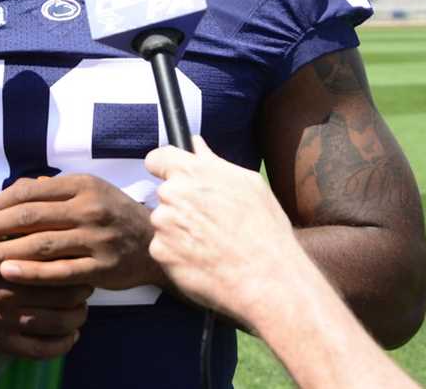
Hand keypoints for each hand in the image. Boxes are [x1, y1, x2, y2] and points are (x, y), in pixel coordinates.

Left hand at [0, 174, 162, 290]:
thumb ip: (50, 191)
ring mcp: (95, 239)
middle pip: (29, 218)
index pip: (31, 192)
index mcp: (82, 185)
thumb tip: (6, 194)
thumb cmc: (110, 214)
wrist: (154, 243)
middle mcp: (88, 209)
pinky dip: (32, 272)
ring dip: (2, 252)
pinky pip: (60, 271)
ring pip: (40, 245)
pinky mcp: (101, 268)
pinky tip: (7, 273)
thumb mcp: (86, 192)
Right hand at [0, 228, 90, 358]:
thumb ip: (5, 215)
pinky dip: (62, 344)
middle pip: (69, 293)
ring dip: (77, 318)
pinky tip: (67, 336)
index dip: (75, 260)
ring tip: (78, 312)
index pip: (59, 261)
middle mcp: (13, 289)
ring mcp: (7, 319)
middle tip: (82, 285)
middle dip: (82, 289)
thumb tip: (33, 189)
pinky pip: (43, 350)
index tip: (76, 258)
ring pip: (62, 323)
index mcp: (9, 258)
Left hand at [144, 136, 304, 323]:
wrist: (267, 280)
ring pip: (164, 222)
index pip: (157, 159)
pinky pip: (164, 248)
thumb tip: (195, 145)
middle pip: (165, 194)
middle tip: (210, 222)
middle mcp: (172, 194)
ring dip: (179, 230)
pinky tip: (204, 260)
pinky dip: (178, 254)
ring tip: (212, 244)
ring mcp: (163, 223)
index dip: (164, 168)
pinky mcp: (160, 251)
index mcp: (193, 172)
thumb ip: (214, 163)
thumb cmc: (265, 231)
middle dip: (181, 205)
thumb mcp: (250, 185)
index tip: (170, 176)